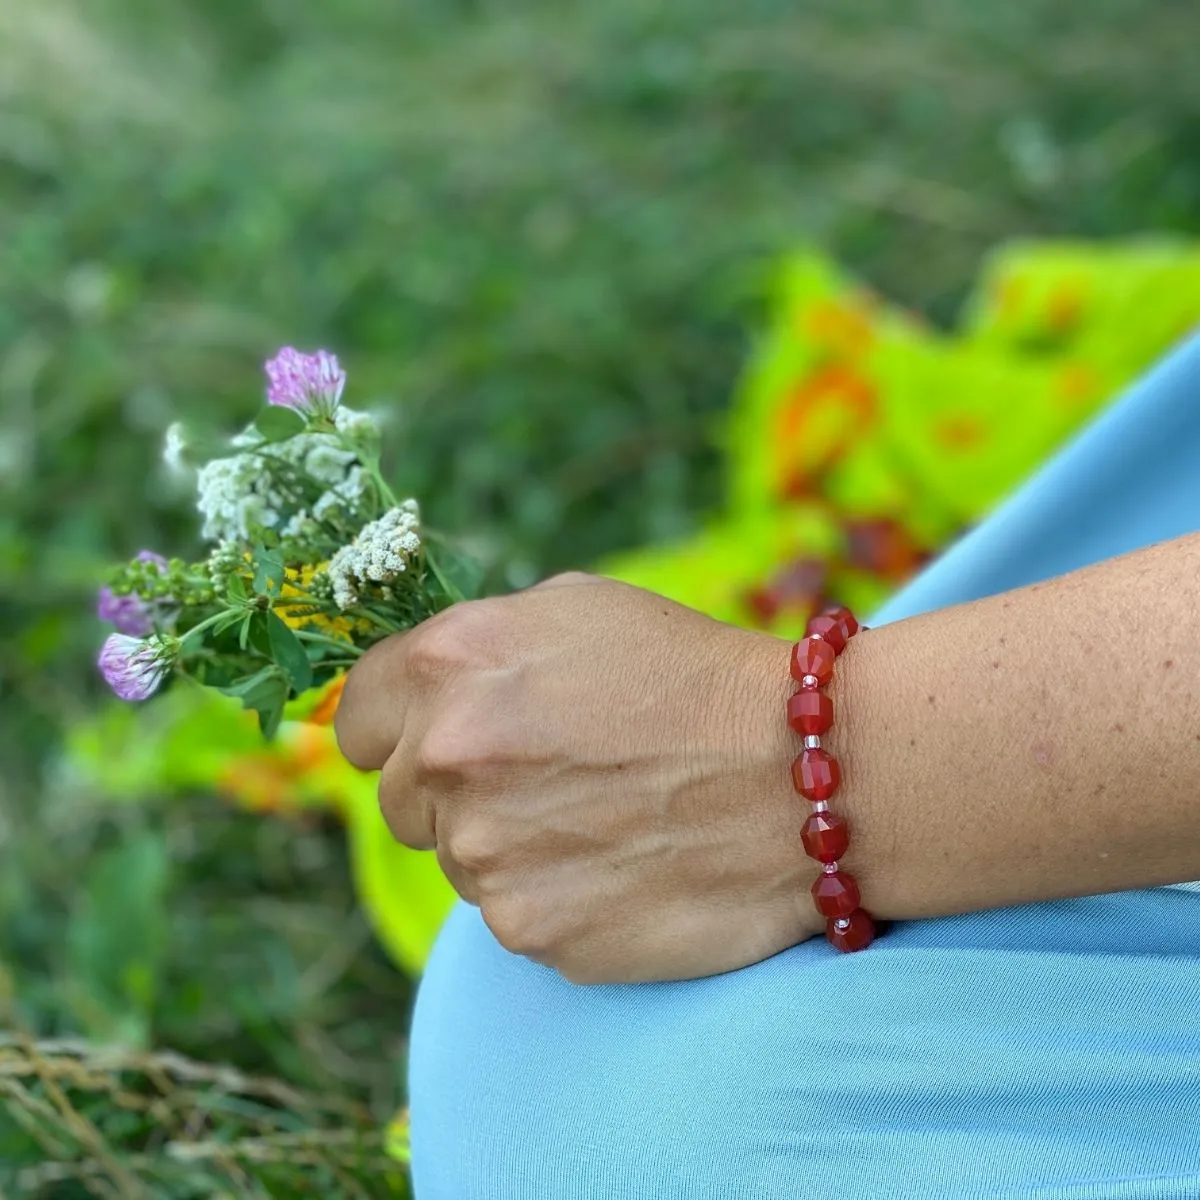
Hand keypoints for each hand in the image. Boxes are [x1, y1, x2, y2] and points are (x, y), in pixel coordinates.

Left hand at [335, 573, 829, 982]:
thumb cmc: (693, 675)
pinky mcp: (530, 930)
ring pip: (459, 861)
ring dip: (509, 844)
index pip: (355, 718)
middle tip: (547, 775)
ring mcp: (484, 853)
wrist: (800, 770)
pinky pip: (513, 915)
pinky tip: (621, 863)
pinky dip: (555, 896)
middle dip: (454, 789)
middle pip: (400, 799)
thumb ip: (474, 651)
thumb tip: (415, 696)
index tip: (436, 737)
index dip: (397, 727)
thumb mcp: (575, 610)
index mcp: (449, 664)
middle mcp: (447, 756)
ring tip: (602, 816)